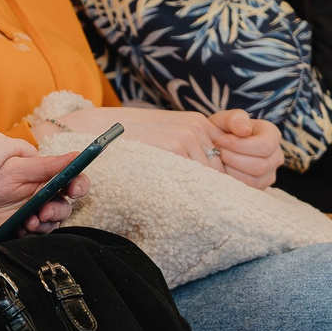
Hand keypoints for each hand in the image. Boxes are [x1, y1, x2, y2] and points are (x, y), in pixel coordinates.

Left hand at [0, 142, 81, 240]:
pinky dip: (31, 234)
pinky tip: (21, 228)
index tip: (75, 190)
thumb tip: (76, 156)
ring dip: (45, 223)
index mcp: (42, 176)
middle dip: (57, 210)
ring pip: (49, 223)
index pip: (70, 181)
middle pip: (62, 207)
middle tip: (43, 212)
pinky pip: (33, 236)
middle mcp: (37, 195)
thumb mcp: (17, 167)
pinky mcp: (15, 228)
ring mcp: (26, 213)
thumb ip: (48, 166)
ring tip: (29, 222)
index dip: (78, 186)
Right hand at [57, 105, 275, 188]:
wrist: (101, 129)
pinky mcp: (176, 145)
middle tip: (210, 207)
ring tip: (188, 201)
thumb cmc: (134, 139)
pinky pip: (193, 176)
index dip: (230, 180)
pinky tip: (175, 193)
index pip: (229, 159)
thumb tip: (215, 182)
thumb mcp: (168, 137)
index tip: (223, 196)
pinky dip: (189, 188)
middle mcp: (198, 127)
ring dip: (202, 190)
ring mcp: (188, 135)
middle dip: (218, 188)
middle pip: (223, 169)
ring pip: (210, 175)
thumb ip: (192, 152)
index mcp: (198, 123)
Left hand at [206, 109, 282, 188]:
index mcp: (272, 135)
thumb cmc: (224, 129)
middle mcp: (276, 155)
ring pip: (255, 180)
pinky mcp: (260, 186)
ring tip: (219, 159)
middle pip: (261, 165)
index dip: (240, 145)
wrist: (217, 143)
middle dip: (233, 158)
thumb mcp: (226, 118)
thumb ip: (235, 119)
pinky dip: (232, 180)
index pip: (265, 146)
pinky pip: (249, 189)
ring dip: (232, 170)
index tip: (220, 140)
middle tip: (217, 150)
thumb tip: (245, 130)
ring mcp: (270, 173)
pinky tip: (222, 169)